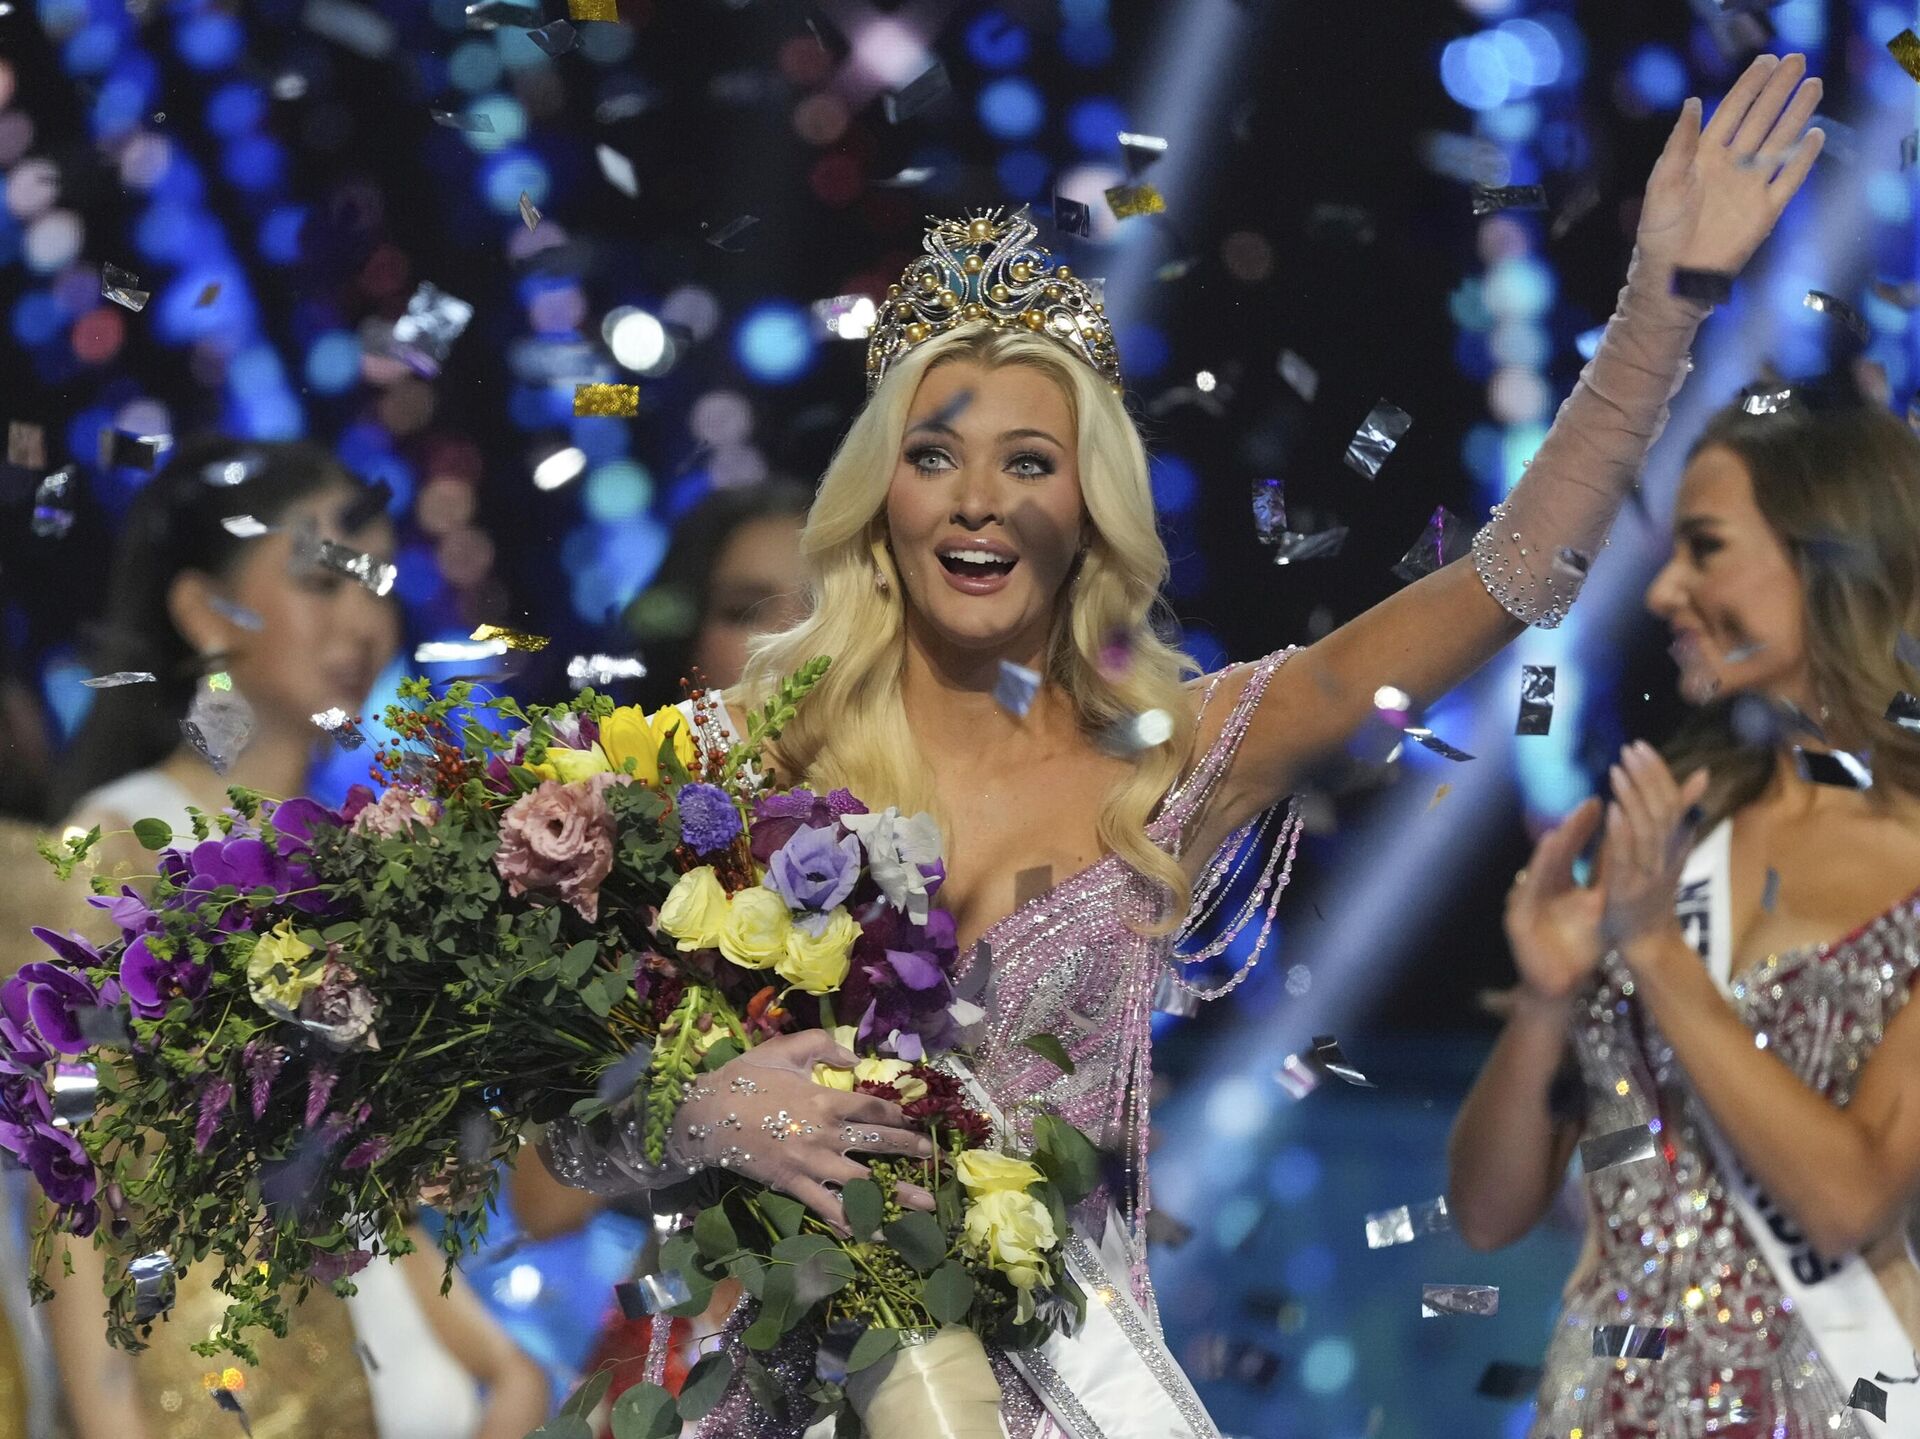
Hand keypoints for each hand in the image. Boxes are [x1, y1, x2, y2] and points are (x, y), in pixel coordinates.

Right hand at [668, 1030, 936, 1235]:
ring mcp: (813, 1164)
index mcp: (827, 1100)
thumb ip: (823, 1046)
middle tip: (934, 1158)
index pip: (875, 1106)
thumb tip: (853, 1056)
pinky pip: (828, 1208)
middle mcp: (828, 1135)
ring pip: (863, 1182)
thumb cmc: (745, 1078)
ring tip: (924, 1206)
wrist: (707, 1115)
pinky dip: (851, 1222)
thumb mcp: (784, 1048)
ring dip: (896, 1194)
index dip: (899, 1112)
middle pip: (879, 1142)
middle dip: (910, 1150)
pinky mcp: (795, 1186)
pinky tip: (872, 1234)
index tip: (914, 1119)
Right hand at [1504, 797, 1606, 1005]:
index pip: (1571, 848)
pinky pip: (1528, 891)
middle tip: (1589, 803)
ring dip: (1554, 845)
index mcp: (1558, 882)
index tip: (1601, 802)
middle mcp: (1539, 886)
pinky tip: (1547, 853)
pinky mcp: (1517, 919)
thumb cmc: (1579, 947)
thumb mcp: (1599, 908)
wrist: (1560, 986)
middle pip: (1556, 852)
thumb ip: (1606, 879)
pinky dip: (1537, 870)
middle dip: (1572, 827)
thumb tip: (1627, 846)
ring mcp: (1525, 900)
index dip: (1585, 825)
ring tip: (1569, 822)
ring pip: (1541, 867)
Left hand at [1598, 741, 1710, 957]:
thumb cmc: (1653, 891)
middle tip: (1629, 749)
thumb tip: (1702, 773)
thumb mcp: (1669, 848)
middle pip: (1663, 809)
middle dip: (1647, 776)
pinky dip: (1623, 830)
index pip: (1672, 800)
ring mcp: (1650, 871)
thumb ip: (1678, 813)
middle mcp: (1667, 854)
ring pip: (1648, 829)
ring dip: (1633, 796)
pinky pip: (1629, 856)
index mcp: (1676, 842)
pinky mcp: (1630, 888)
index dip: (1658, 772)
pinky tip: (1612, 808)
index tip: (1641, 745)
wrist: (1648, 941)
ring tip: (1617, 769)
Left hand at [1634, 53, 1823, 276]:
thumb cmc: (1659, 233)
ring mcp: (1750, 187)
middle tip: (1797, 60)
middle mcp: (1730, 166)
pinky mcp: (1765, 212)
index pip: (1731, 112)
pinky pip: (1788, 181)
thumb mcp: (1662, 183)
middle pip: (1760, 120)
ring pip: (1778, 143)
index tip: (1766, 61)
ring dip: (1796, 115)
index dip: (1749, 87)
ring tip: (1813, 85)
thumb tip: (1692, 102)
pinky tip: (1814, 135)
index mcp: (1703, 157)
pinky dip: (1802, 159)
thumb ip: (1680, 144)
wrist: (1672, 277)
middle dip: (1778, 90)